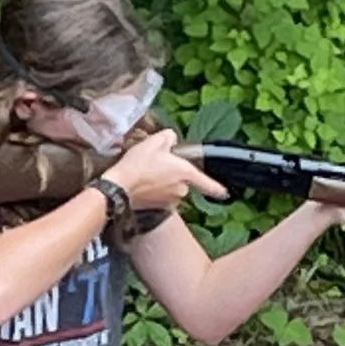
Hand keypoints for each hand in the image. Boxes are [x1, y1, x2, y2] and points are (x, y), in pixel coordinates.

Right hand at [104, 130, 226, 212]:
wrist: (120, 187)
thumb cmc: (138, 164)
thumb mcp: (154, 141)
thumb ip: (169, 137)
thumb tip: (172, 140)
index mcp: (185, 173)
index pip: (207, 183)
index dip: (217, 188)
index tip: (225, 193)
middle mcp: (182, 190)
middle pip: (183, 180)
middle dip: (173, 173)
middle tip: (156, 164)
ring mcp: (170, 201)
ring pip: (171, 189)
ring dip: (163, 183)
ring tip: (147, 174)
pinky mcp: (158, 208)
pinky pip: (161, 197)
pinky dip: (155, 192)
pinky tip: (143, 184)